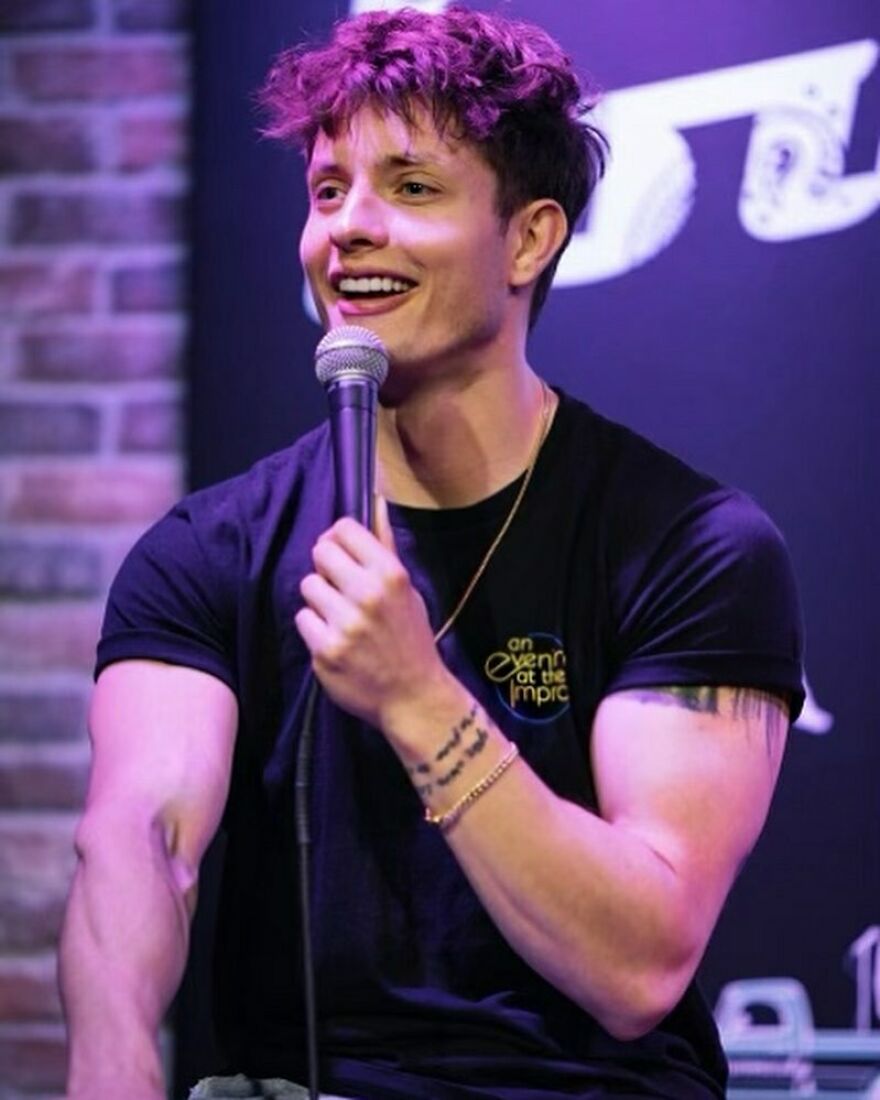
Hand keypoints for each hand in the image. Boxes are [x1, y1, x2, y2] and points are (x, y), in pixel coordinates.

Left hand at [295, 497, 450, 732]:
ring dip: (319, 600)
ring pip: (308, 586)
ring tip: (340, 617)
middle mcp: (367, 595)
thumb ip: (386, 549)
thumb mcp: (408, 591)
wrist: (414, 696)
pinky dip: (315, 628)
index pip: (344, 529)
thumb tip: (377, 503)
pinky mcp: (325, 651)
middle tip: (340, 588)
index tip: (345, 555)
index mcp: (391, 575)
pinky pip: (303, 619)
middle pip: (320, 553)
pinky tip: (335, 639)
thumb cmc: (411, 639)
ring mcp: (345, 624)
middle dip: (327, 568)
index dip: (340, 540)